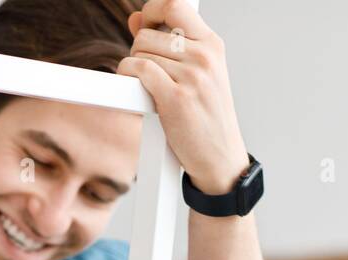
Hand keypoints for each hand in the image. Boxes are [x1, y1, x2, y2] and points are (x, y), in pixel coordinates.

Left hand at [117, 0, 251, 195]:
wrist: (220, 158)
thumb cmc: (205, 116)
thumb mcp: (195, 73)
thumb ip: (166, 43)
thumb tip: (135, 19)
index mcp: (212, 45)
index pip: (176, 6)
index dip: (152, 10)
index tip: (143, 25)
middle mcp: (205, 56)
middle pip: (148, 33)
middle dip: (138, 51)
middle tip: (147, 72)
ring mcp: (193, 76)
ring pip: (140, 53)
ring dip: (133, 69)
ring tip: (147, 88)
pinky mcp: (177, 98)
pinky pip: (139, 70)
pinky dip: (127, 77)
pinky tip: (134, 90)